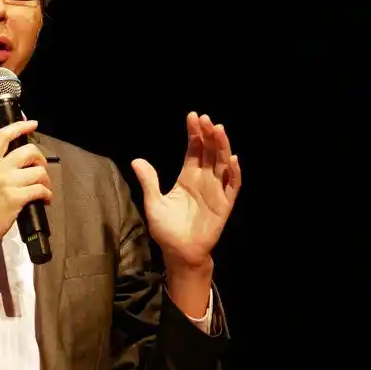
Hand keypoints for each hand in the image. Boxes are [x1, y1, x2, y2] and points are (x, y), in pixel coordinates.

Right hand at [0, 120, 52, 253]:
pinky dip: (47, 195)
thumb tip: (13, 165)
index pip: (4, 135)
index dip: (21, 125)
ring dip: (46, 181)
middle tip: (41, 169)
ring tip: (44, 190)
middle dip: (41, 159)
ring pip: (39, 171)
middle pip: (29, 150)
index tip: (32, 123)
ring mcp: (7, 182)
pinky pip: (41, 189)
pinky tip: (44, 200)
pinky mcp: (16, 197)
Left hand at [131, 112, 241, 271]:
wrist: (179, 253)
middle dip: (208, 135)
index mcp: (187, 177)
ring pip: (222, 164)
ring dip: (222, 147)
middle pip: (209, 152)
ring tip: (219, 130)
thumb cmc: (167, 229)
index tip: (193, 117)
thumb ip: (149, 181)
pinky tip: (232, 159)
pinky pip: (232, 186)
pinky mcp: (224, 205)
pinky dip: (234, 173)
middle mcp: (204, 180)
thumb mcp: (154, 203)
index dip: (194, 133)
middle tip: (205, 119)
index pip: (194, 150)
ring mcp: (216, 191)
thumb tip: (136, 160)